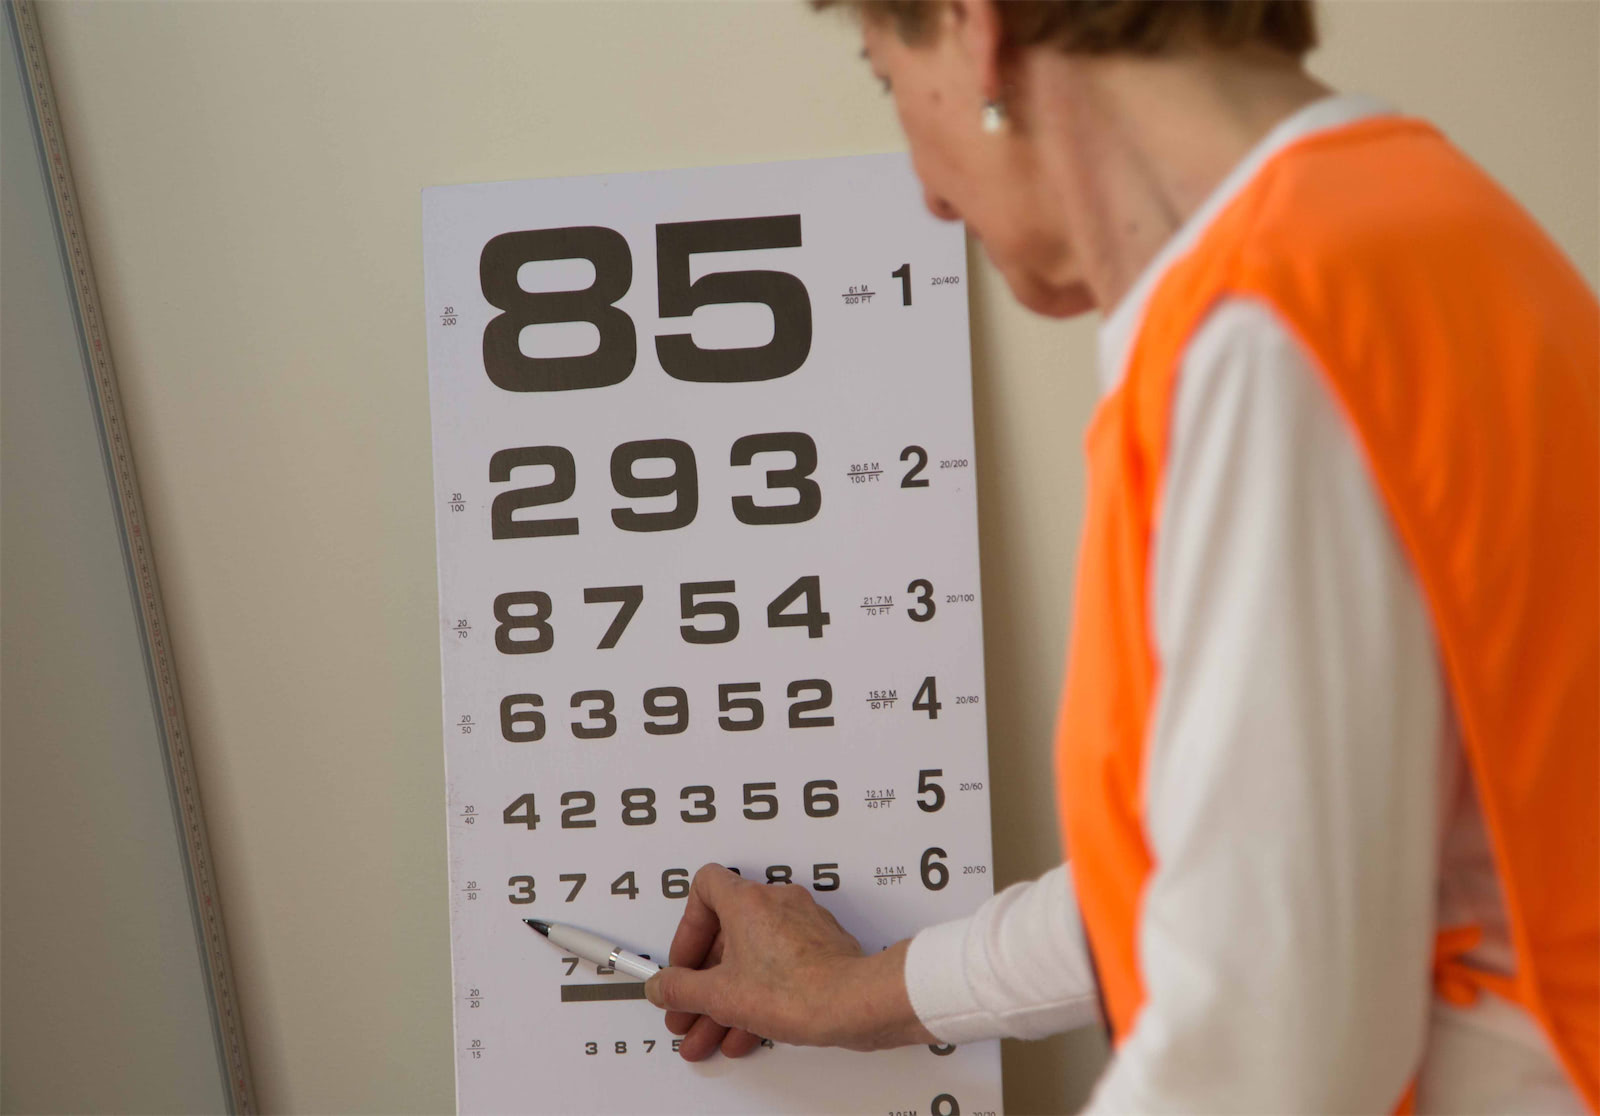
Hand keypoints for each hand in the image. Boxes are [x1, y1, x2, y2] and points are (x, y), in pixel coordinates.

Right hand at [643, 863, 936, 1060]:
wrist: (854, 1004)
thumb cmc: (799, 989)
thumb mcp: (721, 996)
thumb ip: (682, 989)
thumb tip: (662, 986)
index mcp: (747, 901)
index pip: (705, 885)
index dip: (687, 926)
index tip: (684, 961)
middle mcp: (775, 903)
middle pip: (725, 932)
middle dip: (704, 978)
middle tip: (691, 1009)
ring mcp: (801, 924)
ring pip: (751, 956)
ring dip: (727, 995)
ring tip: (714, 1034)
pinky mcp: (820, 947)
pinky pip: (777, 965)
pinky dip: (758, 993)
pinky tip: (748, 1030)